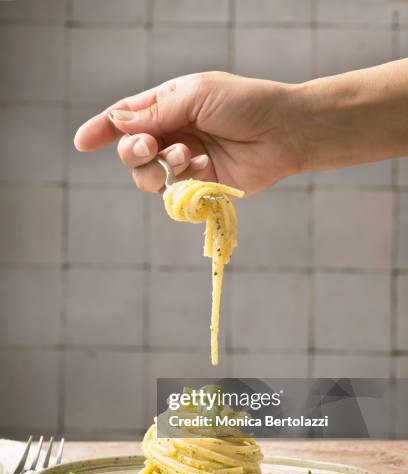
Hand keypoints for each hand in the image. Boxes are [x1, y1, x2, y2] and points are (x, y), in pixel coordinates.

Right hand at [74, 71, 300, 195]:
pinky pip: (174, 194)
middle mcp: (172, 135)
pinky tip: (205, 167)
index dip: (103, 129)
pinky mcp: (201, 187)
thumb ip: (156, 113)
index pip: (126, 118)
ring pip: (148, 178)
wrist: (283, 132)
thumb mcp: (195, 96)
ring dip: (160, 169)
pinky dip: (184, 183)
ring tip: (187, 156)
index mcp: (168, 106)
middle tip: (151, 146)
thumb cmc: (244, 104)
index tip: (83, 142)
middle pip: (131, 153)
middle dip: (134, 152)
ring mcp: (185, 163)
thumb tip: (118, 121)